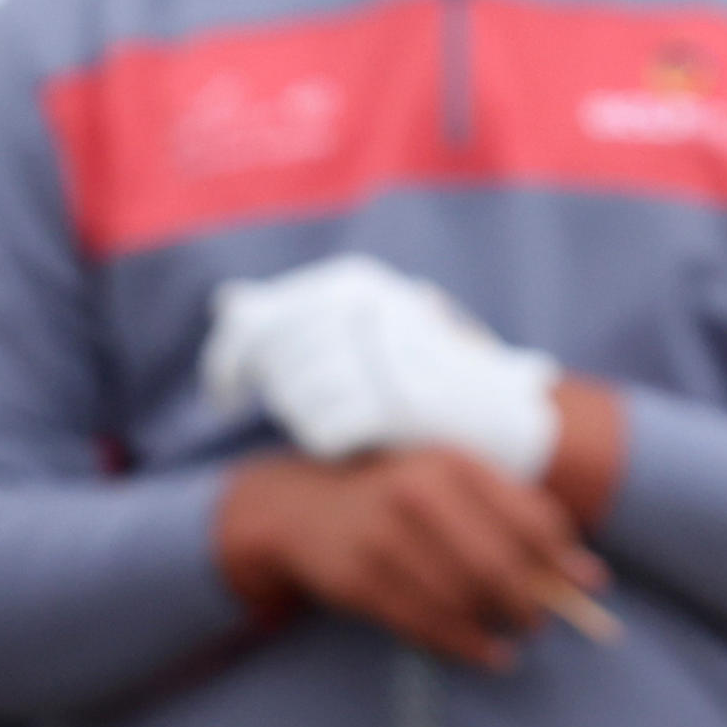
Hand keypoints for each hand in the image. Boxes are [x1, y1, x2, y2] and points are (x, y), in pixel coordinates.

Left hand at [206, 253, 562, 481]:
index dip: (226, 365)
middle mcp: (363, 307)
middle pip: (272, 366)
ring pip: (293, 402)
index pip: (253, 324)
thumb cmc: (422, 368)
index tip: (223, 397)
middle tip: (305, 411)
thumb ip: (293, 312)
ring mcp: (380, 352)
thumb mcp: (363, 323)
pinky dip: (331, 444)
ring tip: (342, 421)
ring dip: (307, 421)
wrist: (503, 408)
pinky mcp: (395, 402)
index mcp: (350, 282)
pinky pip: (323, 432)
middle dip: (275, 397)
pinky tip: (357, 440)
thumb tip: (227, 300)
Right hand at [216, 446, 606, 669]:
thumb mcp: (451, 482)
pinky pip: (427, 623)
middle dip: (531, 602)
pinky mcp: (361, 580)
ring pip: (464, 599)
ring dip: (498, 626)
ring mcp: (386, 538)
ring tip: (513, 636)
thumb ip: (514, 515)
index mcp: (454, 463)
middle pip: (499, 564)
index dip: (564, 558)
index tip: (584, 584)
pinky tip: (485, 653)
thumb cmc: (399, 496)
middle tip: (539, 620)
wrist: (305, 506)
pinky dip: (466, 646)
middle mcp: (421, 494)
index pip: (530, 517)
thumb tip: (585, 574)